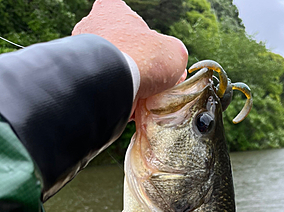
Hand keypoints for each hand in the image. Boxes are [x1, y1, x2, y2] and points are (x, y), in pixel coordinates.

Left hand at [72, 0, 187, 115]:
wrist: (111, 86)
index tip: (153, 54)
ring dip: (123, 80)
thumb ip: (175, 55)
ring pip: (108, 68)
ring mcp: (80, 53)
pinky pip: (100, 86)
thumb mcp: (174, 52)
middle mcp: (89, 26)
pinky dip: (113, 94)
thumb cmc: (143, 59)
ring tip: (139, 93)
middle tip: (148, 79)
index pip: (128, 17)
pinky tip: (126, 102)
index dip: (145, 38)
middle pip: (119, 46)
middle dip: (133, 63)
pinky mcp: (78, 78)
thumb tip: (176, 72)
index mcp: (109, 9)